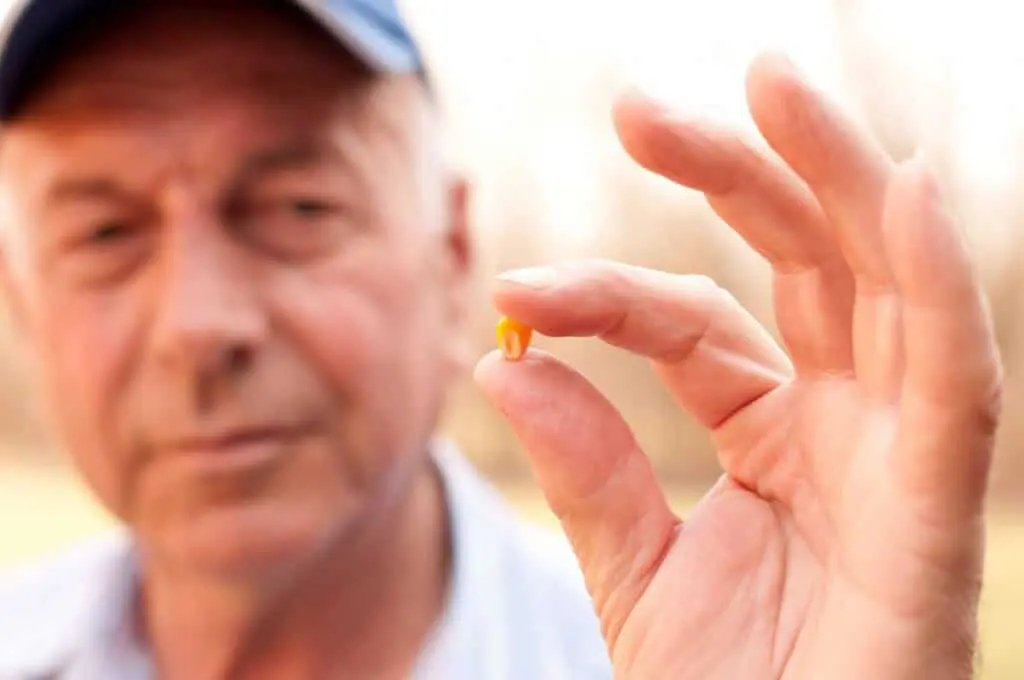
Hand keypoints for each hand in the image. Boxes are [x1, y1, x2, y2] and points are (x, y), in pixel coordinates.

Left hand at [473, 53, 1001, 679]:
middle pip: (803, 262)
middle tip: (640, 106)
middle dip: (736, 171)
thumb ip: (586, 466)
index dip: (605, 293)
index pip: (690, 320)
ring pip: (886, 282)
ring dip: (839, 175)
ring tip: (772, 81)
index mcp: (775, 430)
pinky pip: (953, 373)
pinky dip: (935, 279)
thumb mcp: (636, 570)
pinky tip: (900, 189)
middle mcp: (846, 420)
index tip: (516, 291)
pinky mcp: (940, 505)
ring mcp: (899, 452)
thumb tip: (507, 359)